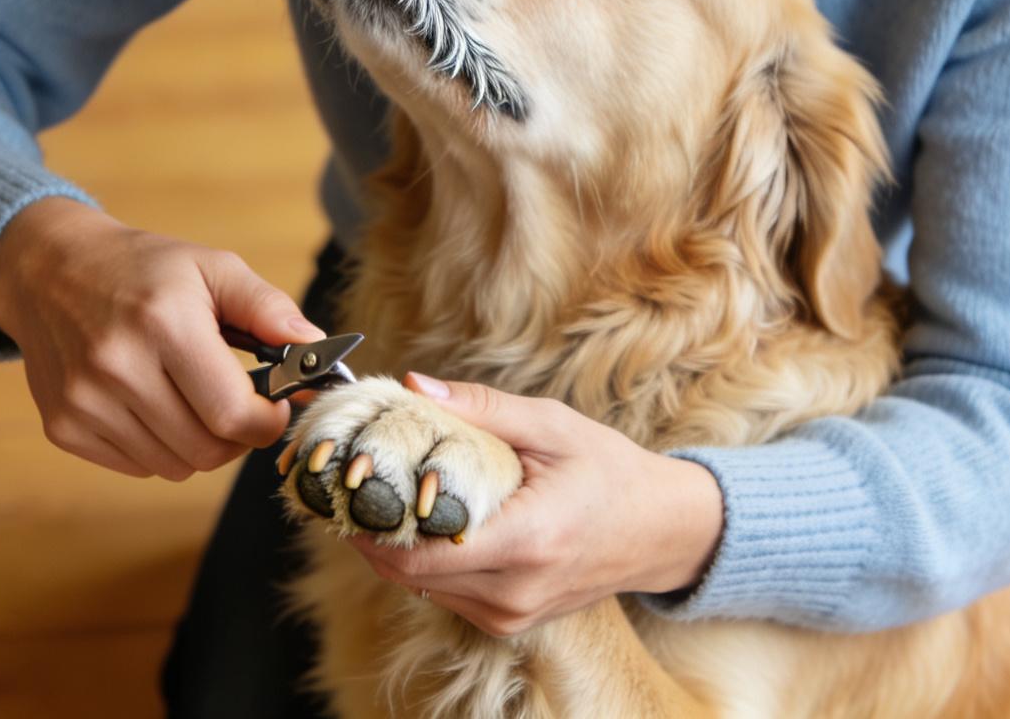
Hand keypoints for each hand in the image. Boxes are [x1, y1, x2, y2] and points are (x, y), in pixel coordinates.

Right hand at [0, 196, 322, 479]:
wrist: (47, 271)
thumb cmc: (142, 269)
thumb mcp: (211, 268)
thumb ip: (269, 308)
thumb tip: (317, 350)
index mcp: (163, 324)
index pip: (233, 414)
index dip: (267, 420)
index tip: (273, 404)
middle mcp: (117, 367)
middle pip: (207, 450)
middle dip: (237, 435)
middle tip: (237, 404)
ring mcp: (84, 402)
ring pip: (174, 466)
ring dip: (198, 443)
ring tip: (190, 397)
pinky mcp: (64, 427)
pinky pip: (137, 467)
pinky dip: (158, 447)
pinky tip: (151, 404)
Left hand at [345, 373, 724, 637]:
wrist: (659, 531)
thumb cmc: (609, 471)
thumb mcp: (552, 425)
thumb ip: (481, 408)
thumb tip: (412, 387)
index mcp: (528, 541)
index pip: (420, 550)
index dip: (372, 519)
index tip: (349, 480)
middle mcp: (514, 591)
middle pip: (409, 573)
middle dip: (372, 530)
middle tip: (353, 484)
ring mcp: (510, 616)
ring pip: (421, 587)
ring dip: (395, 547)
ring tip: (383, 498)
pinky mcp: (507, 623)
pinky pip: (446, 594)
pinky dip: (426, 561)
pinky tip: (424, 523)